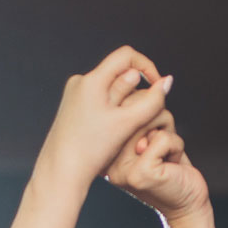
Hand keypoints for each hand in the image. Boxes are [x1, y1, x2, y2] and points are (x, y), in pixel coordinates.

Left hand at [37, 46, 171, 190]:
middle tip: (137, 120)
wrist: (61, 172)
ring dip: (125, 104)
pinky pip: (99, 101)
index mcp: (92, 80)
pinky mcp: (73, 108)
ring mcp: (75, 95)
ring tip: (121, 131)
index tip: (157, 88)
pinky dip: (112, 112)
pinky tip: (110, 134)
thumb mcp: (128, 124)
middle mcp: (80, 82)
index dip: (148, 68)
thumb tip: (166, 81)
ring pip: (110, 89)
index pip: (127, 56)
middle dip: (136, 92)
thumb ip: (152, 101)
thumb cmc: (90, 150)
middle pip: (118, 74)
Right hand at [107, 109, 209, 223]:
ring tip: (166, 155)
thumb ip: (147, 116)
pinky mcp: (140, 173)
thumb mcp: (153, 137)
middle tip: (162, 146)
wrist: (187, 206)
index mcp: (108, 149)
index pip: (122, 105)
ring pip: (149, 118)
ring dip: (168, 133)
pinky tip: (173, 164)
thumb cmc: (171, 170)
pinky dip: (176, 145)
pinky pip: (162, 138)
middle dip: (158, 118)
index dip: (146, 110)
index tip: (152, 137)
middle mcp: (110, 159)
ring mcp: (123, 168)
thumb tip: (162, 82)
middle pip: (135, 106)